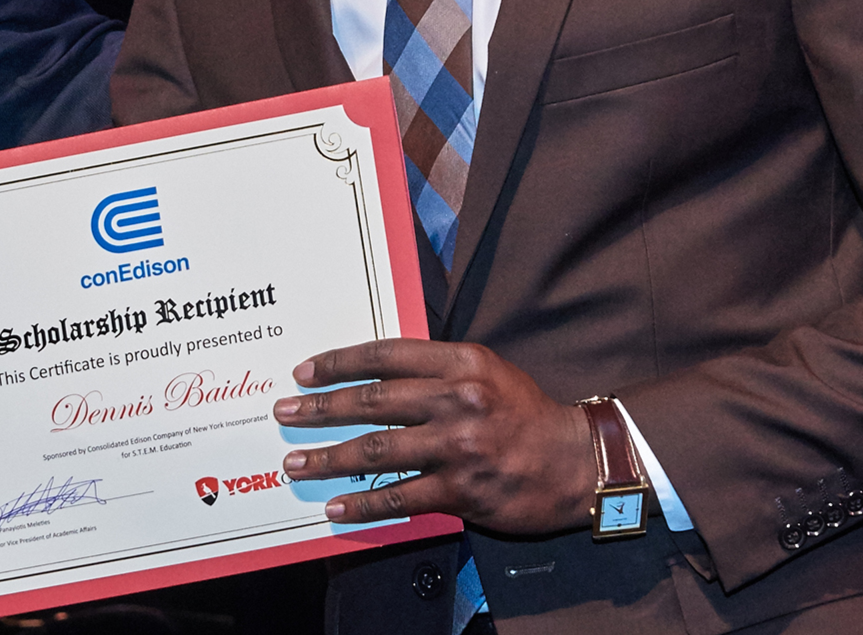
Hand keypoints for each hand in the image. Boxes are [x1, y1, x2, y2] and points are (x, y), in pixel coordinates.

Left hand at [271, 339, 594, 534]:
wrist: (576, 461)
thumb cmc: (526, 414)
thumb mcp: (487, 371)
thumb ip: (436, 368)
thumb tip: (375, 372)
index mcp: (462, 363)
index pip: (386, 355)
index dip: (340, 362)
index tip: (305, 371)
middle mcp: (457, 399)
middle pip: (373, 400)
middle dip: (321, 408)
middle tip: (285, 413)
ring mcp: (458, 446)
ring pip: (378, 449)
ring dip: (329, 458)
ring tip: (296, 463)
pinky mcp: (462, 489)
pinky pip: (401, 496)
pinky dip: (364, 503)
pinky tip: (337, 506)